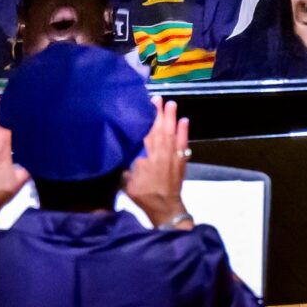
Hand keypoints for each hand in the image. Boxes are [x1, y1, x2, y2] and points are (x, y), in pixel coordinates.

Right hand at [125, 96, 190, 228]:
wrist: (164, 208)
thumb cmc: (144, 194)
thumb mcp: (127, 180)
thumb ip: (126, 164)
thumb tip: (122, 151)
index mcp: (146, 156)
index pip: (147, 132)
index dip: (147, 118)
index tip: (147, 105)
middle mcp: (161, 153)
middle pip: (160, 129)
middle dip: (160, 113)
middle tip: (159, 99)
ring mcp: (173, 156)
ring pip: (172, 133)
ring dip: (172, 118)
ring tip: (172, 104)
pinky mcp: (181, 161)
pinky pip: (183, 143)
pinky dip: (184, 132)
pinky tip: (185, 121)